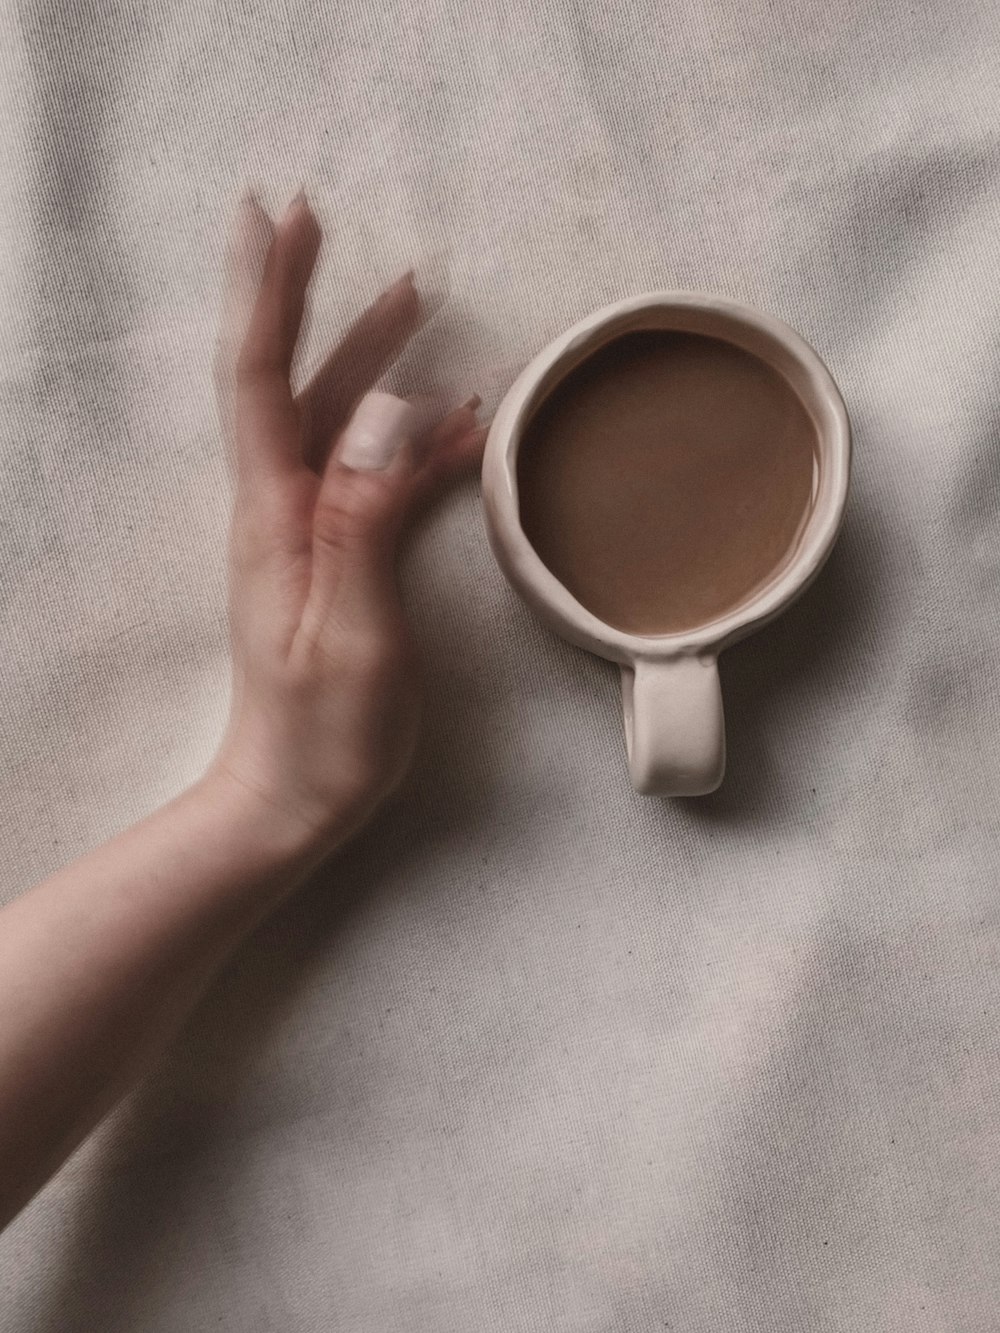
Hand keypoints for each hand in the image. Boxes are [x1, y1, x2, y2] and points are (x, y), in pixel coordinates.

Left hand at [206, 190, 485, 854]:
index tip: (277, 218)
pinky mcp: (340, 558)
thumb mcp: (350, 631)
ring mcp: (310, 533)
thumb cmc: (323, 731)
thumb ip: (364, 522)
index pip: (262, 379)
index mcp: (277, 516)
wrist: (294, 796)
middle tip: (329, 221)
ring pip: (340, 421)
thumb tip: (386, 415)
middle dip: (315, 298)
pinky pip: (378, 477)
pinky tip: (458, 420)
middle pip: (296, 381)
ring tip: (418, 295)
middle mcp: (283, 510)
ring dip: (373, 356)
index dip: (269, 293)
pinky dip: (415, 439)